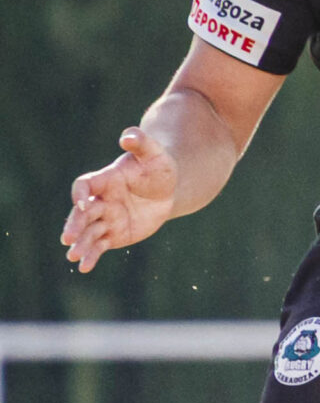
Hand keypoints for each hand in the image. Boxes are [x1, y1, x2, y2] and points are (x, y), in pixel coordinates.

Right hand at [62, 128, 178, 272]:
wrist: (167, 189)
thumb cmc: (159, 168)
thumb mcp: (154, 154)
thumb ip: (141, 143)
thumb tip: (129, 135)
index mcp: (105, 180)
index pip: (84, 185)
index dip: (80, 193)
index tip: (82, 203)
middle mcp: (100, 200)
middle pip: (82, 213)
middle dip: (75, 224)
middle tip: (67, 238)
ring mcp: (106, 218)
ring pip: (89, 231)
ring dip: (80, 243)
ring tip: (73, 256)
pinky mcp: (114, 233)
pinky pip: (100, 245)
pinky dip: (91, 255)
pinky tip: (84, 267)